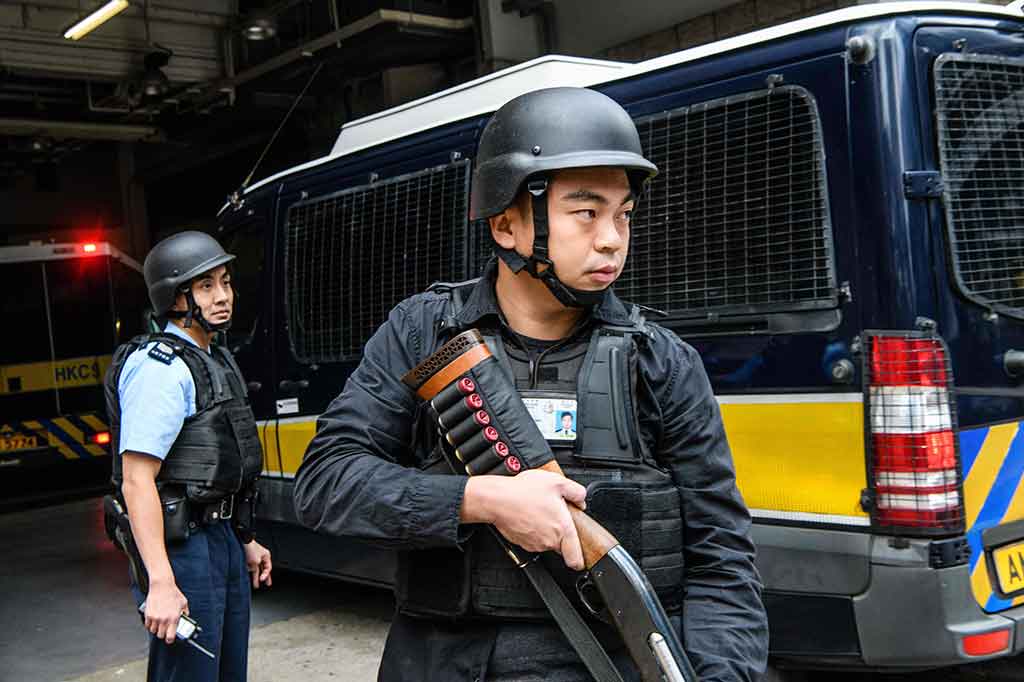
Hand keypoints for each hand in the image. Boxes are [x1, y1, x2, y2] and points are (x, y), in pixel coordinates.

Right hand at [144, 580, 187, 644]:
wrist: (162, 586)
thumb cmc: (173, 593)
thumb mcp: (184, 603)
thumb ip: (185, 612)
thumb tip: (186, 618)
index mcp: (174, 618)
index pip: (170, 637)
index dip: (170, 639)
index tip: (170, 639)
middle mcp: (164, 619)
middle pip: (161, 635)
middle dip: (163, 634)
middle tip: (165, 630)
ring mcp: (155, 617)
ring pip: (153, 631)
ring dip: (156, 629)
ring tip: (159, 623)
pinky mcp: (148, 614)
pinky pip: (147, 625)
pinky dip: (150, 624)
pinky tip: (154, 620)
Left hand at [244, 540, 272, 588]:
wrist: (242, 541)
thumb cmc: (250, 548)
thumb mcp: (255, 561)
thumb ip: (255, 569)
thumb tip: (254, 574)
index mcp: (266, 556)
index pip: (268, 568)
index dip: (265, 575)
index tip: (262, 580)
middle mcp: (261, 557)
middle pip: (263, 569)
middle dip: (264, 577)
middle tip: (267, 584)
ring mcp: (254, 557)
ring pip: (255, 569)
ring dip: (254, 575)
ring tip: (255, 583)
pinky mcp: (248, 558)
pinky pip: (250, 567)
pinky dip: (249, 570)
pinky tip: (248, 574)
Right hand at [464, 469, 587, 569]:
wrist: (497, 499)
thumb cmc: (524, 492)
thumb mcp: (557, 482)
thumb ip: (576, 492)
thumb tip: (581, 500)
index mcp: (562, 529)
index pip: (576, 559)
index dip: (580, 560)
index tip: (581, 558)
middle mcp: (549, 540)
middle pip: (561, 545)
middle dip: (560, 532)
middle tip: (555, 515)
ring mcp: (534, 543)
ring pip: (545, 541)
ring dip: (545, 530)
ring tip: (538, 510)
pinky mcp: (521, 542)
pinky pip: (531, 538)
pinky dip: (531, 529)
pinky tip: (528, 514)